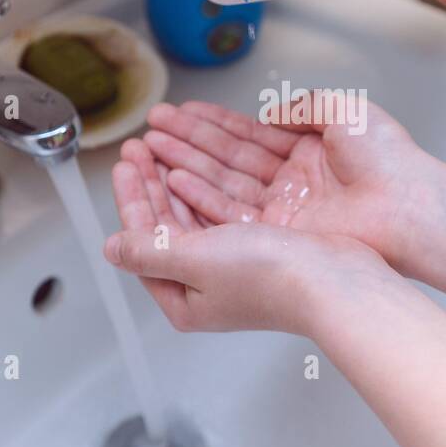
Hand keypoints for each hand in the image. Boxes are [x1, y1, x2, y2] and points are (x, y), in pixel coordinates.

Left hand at [108, 138, 402, 335]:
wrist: (334, 281)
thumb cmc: (271, 278)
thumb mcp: (194, 261)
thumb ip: (147, 251)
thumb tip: (111, 249)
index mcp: (185, 299)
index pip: (142, 241)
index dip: (130, 199)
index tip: (124, 164)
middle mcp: (206, 286)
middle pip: (164, 226)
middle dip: (149, 184)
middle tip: (138, 148)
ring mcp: (233, 268)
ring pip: (191, 216)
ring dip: (173, 180)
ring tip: (159, 147)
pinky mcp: (259, 250)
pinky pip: (218, 213)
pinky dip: (202, 188)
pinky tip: (194, 168)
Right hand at [135, 96, 445, 271]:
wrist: (408, 205)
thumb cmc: (389, 159)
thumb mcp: (345, 111)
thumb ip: (304, 106)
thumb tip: (270, 111)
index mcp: (309, 151)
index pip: (248, 135)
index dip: (211, 124)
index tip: (178, 114)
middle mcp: (292, 182)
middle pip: (228, 159)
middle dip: (186, 143)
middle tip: (150, 130)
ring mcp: (285, 210)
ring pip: (223, 184)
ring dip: (184, 166)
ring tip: (149, 151)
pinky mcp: (281, 234)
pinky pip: (231, 213)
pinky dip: (200, 196)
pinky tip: (171, 180)